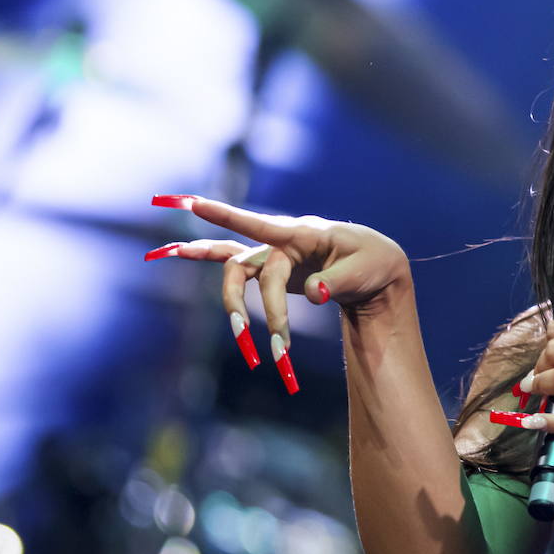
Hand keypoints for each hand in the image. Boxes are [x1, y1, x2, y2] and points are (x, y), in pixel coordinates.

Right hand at [144, 195, 409, 391]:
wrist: (375, 266)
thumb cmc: (370, 263)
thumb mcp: (364, 270)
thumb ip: (336, 281)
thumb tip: (313, 295)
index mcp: (303, 233)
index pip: (261, 226)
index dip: (227, 216)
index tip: (194, 203)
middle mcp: (281, 241)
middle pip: (247, 268)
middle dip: (252, 308)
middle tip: (278, 350)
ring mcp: (274, 255)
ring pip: (235, 270)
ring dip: (231, 303)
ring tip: (239, 334)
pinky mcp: (273, 269)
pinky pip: (237, 269)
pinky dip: (209, 260)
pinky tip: (179, 252)